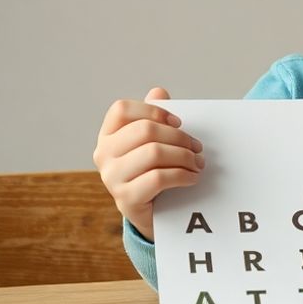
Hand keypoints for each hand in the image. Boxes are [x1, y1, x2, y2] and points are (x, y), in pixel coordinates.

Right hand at [91, 87, 202, 240]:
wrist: (151, 212)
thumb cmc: (152, 170)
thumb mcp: (152, 143)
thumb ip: (154, 117)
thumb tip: (158, 91)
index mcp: (108, 136)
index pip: (122, 110)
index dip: (153, 110)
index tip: (178, 122)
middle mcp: (103, 154)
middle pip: (145, 130)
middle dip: (179, 137)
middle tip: (197, 147)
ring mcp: (111, 177)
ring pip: (154, 153)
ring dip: (185, 156)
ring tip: (198, 163)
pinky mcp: (126, 198)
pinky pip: (159, 178)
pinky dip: (183, 175)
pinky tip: (193, 177)